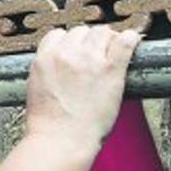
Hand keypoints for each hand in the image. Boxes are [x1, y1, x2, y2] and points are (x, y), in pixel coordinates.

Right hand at [25, 26, 139, 150]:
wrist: (61, 139)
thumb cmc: (49, 122)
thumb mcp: (37, 86)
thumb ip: (48, 69)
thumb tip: (60, 64)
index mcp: (44, 58)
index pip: (59, 34)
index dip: (70, 41)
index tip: (77, 49)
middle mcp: (66, 54)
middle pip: (82, 31)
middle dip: (89, 41)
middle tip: (97, 54)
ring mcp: (90, 60)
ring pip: (103, 33)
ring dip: (108, 40)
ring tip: (113, 51)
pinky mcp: (111, 70)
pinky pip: (125, 42)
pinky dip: (130, 39)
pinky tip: (132, 41)